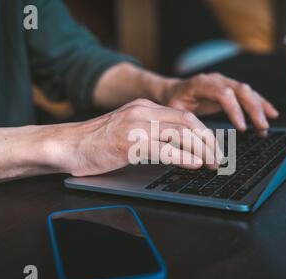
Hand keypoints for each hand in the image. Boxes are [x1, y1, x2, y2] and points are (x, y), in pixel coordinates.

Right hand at [55, 99, 221, 176]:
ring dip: (201, 150)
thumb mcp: (128, 131)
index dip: (204, 132)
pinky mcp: (128, 143)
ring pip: (180, 133)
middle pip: (187, 122)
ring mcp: (135, 126)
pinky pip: (163, 149)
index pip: (184, 116)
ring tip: (211, 163)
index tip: (214, 147)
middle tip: (218, 157)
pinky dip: (182, 157)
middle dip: (208, 141)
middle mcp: (142, 112)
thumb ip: (151, 135)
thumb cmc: (97, 143)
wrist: (67, 145)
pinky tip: (194, 164)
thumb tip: (180, 150)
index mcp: (144, 108)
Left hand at [163, 73, 278, 134]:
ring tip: (266, 127)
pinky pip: (249, 94)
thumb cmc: (173, 103)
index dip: (235, 110)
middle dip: (254, 109)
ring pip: (248, 92)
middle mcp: (216, 79)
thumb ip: (187, 124)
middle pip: (240, 90)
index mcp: (201, 83)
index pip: (223, 94)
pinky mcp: (231, 88)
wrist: (172, 91)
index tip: (242, 127)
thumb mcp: (175, 113)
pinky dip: (261, 104)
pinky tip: (272, 114)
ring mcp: (225, 82)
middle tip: (262, 127)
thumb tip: (200, 142)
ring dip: (259, 109)